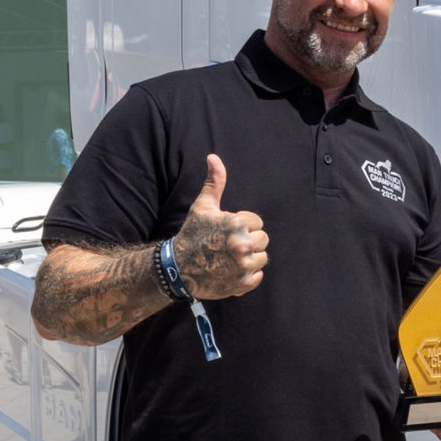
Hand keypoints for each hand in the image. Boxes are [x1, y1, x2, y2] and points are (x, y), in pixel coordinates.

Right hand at [172, 155, 269, 299]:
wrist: (177, 268)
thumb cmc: (192, 234)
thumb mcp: (203, 206)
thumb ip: (214, 182)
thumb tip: (213, 157)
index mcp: (236, 224)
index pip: (257, 222)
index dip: (242, 226)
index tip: (225, 231)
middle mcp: (242, 245)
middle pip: (263, 240)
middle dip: (248, 241)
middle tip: (227, 245)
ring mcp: (243, 266)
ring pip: (262, 258)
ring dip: (249, 258)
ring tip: (228, 257)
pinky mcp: (242, 284)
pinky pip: (258, 276)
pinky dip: (247, 275)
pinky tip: (230, 270)